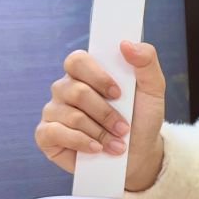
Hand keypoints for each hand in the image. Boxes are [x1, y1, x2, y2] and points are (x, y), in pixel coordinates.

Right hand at [34, 41, 166, 191]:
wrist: (138, 154)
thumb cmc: (142, 118)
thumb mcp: (152, 89)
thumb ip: (146, 61)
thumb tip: (125, 43)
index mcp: (86, 72)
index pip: (77, 60)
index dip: (97, 77)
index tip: (119, 93)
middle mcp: (65, 88)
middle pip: (76, 91)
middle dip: (105, 113)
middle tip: (123, 127)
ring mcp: (54, 111)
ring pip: (71, 115)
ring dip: (99, 132)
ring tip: (117, 144)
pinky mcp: (46, 135)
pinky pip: (54, 133)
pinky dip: (81, 142)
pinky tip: (96, 149)